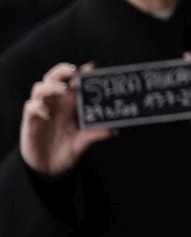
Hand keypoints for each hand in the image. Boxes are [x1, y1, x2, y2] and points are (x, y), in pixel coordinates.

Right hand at [20, 62, 112, 178]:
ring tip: (62, 89)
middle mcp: (55, 106)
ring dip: (50, 86)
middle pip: (54, 79)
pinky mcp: (30, 123)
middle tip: (72, 71)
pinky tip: (48, 113)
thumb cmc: (65, 153)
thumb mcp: (81, 144)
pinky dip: (38, 106)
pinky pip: (30, 107)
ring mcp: (42, 112)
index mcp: (69, 107)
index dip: (81, 74)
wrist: (47, 170)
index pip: (73, 85)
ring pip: (40, 88)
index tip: (92, 66)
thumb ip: (94, 135)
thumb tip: (113, 130)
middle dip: (62, 71)